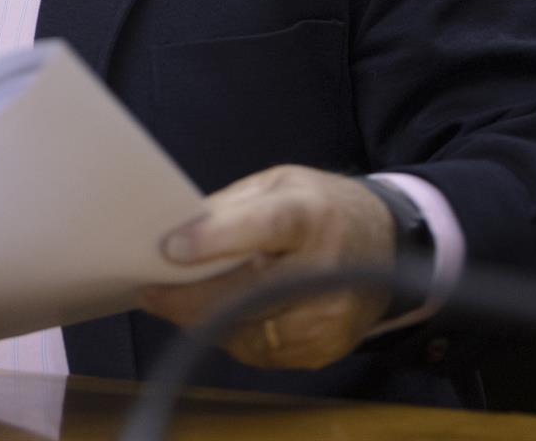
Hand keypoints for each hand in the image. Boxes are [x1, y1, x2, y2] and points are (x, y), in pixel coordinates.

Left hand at [141, 165, 395, 370]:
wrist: (385, 247)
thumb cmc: (319, 207)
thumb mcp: (279, 185)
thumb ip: (231, 208)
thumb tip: (175, 235)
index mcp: (313, 216)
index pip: (266, 228)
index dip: (217, 238)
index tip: (169, 248)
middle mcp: (327, 271)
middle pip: (247, 293)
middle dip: (189, 297)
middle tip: (150, 291)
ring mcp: (327, 319)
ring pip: (246, 331)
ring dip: (203, 320)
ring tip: (173, 302)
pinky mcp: (322, 350)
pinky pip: (258, 352)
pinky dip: (229, 334)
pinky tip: (213, 316)